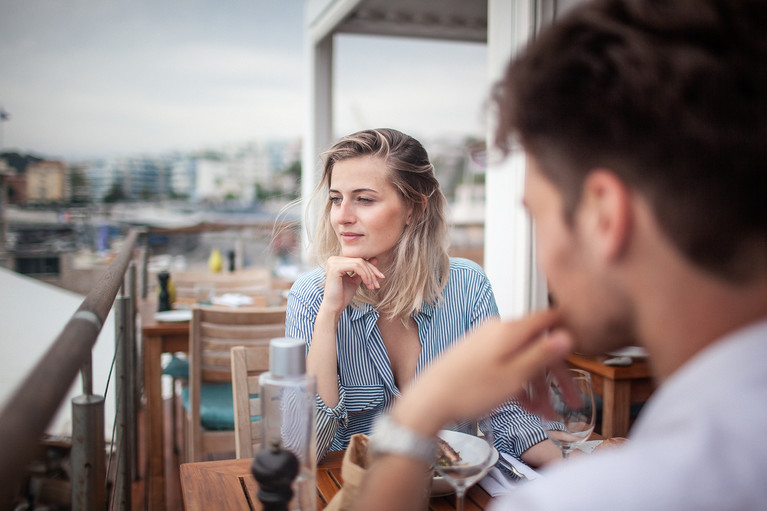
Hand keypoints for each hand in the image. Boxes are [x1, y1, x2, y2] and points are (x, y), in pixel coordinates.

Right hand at [321, 256, 384, 313]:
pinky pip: (356, 267)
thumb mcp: (356, 280)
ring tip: (372, 286)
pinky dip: (365, 275)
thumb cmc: (343, 295)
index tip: (381, 277)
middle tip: (377, 284)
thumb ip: (363, 269)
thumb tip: (375, 258)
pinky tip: (367, 284)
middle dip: (372, 272)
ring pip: (359, 263)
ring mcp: (334, 262)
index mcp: (337, 261)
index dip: (372, 268)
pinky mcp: (335, 267)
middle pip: (360, 260)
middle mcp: (334, 259)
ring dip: (369, 275)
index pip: (359, 260)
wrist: (334, 307)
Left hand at [392, 310, 575, 435]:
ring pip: (521, 359)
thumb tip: (567, 334)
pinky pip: (505, 365)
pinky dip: (518, 383)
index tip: (582, 350)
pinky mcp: (475, 356)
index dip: (568, 333)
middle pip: (537, 344)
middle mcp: (496, 330)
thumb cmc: (469, 390)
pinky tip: (525, 406)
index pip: (548, 319)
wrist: (428, 400)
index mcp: (509, 330)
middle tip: (572, 400)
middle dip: (555, 374)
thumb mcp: (514, 376)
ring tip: (545, 414)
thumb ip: (541, 354)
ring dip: (538, 385)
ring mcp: (484, 343)